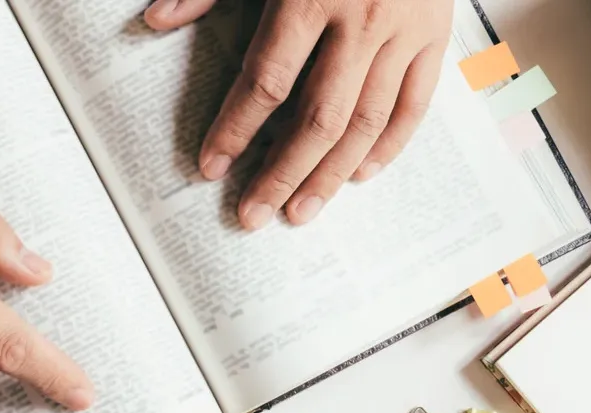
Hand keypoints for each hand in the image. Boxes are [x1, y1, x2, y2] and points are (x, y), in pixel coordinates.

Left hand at [145, 0, 452, 228]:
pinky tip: (359, 175)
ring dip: (330, 176)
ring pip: (366, 124)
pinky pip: (414, 106)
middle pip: (317, 119)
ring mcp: (405, 31)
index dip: (234, 129)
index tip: (210, 166)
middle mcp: (362, 19)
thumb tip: (153, 21)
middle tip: (252, 215)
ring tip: (300, 212)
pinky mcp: (437, 34)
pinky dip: (388, 146)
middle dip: (280, 174)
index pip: (266, 81)